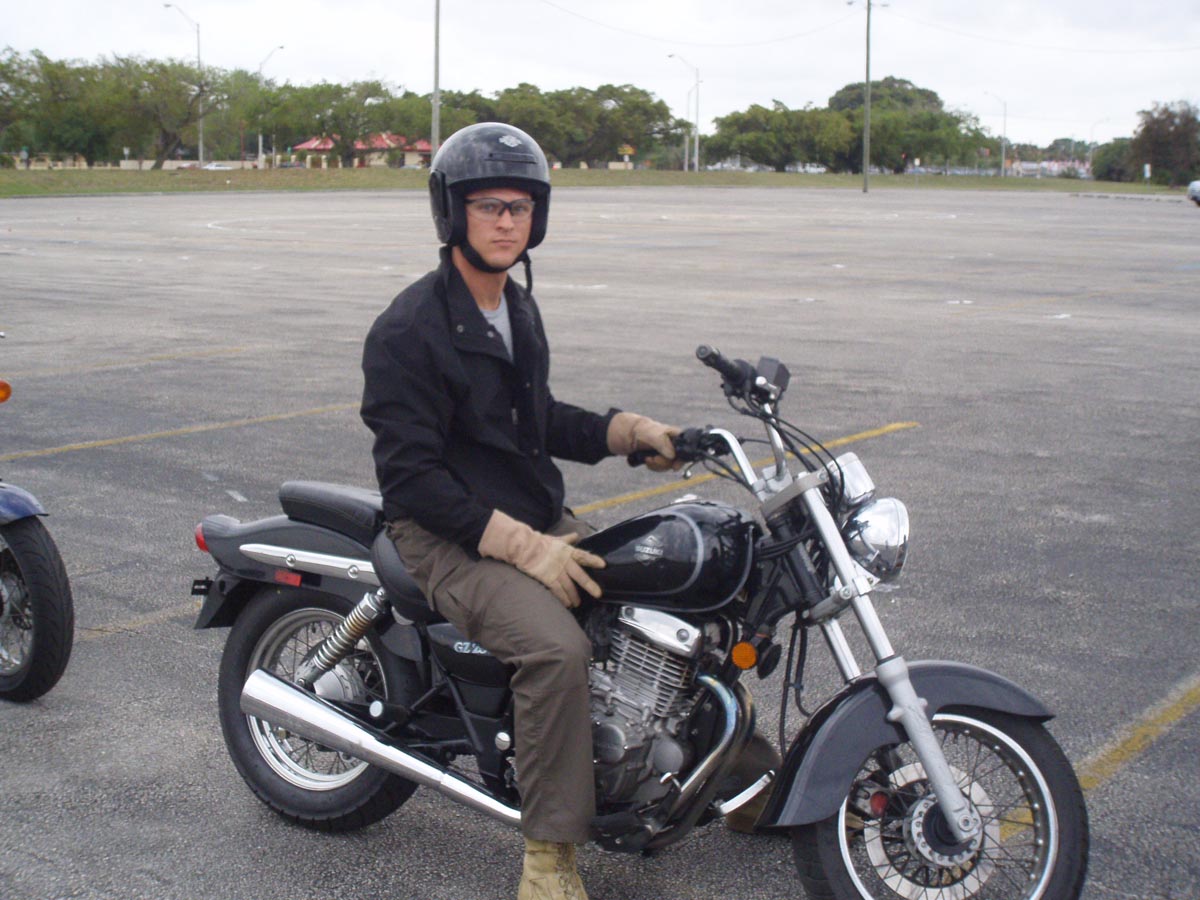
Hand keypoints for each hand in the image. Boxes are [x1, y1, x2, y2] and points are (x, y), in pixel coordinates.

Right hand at [478, 511, 605, 607]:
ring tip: (576, 604)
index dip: (593, 560)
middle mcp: (565, 562)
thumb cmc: (539, 542)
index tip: (603, 565)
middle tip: (598, 594)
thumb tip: (576, 535)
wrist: (525, 548)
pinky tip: (566, 604)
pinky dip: (563, 599)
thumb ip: (567, 539)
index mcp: (567, 551)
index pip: (583, 556)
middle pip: (580, 576)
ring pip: (569, 587)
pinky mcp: (548, 579)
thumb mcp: (555, 539)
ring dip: (574, 596)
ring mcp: (557, 572)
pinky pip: (558, 592)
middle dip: (590, 585)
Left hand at [607, 412, 682, 471]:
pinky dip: (653, 466)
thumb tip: (673, 456)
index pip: (687, 449)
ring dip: (657, 465)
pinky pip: (660, 467)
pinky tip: (647, 460)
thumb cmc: (643, 431)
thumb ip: (664, 445)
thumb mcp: (653, 436)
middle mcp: (674, 445)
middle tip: (654, 459)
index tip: (674, 466)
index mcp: (676, 436)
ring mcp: (666, 452)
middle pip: (677, 461)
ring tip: (648, 459)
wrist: (629, 435)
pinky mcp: (659, 458)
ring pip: (668, 466)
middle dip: (664, 463)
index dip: (682, 459)